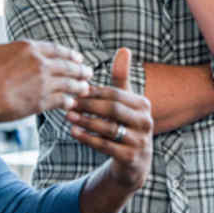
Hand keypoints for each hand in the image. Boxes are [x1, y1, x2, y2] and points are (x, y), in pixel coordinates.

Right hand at [0, 0, 92, 123]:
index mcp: (27, 47)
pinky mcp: (40, 102)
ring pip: (69, 84)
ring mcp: (42, 83)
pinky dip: (69, 102)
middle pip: (68, 65)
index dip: (69, 54)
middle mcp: (38, 63)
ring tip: (85, 89)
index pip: (56, 49)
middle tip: (88, 72)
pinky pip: (62, 101)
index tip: (78, 57)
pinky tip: (71, 103)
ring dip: (79, 86)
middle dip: (80, 69)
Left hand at [65, 48, 152, 190]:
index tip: (75, 89)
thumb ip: (121, 78)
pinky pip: (106, 146)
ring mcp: (140, 141)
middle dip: (89, 105)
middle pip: (113, 109)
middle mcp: (145, 122)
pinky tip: (74, 132)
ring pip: (109, 128)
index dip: (94, 92)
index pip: (115, 94)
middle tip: (69, 102)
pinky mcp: (130, 158)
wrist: (133, 163)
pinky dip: (88, 139)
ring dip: (86, 122)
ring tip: (68, 116)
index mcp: (143, 105)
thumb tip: (124, 49)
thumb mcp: (125, 102)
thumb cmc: (125, 126)